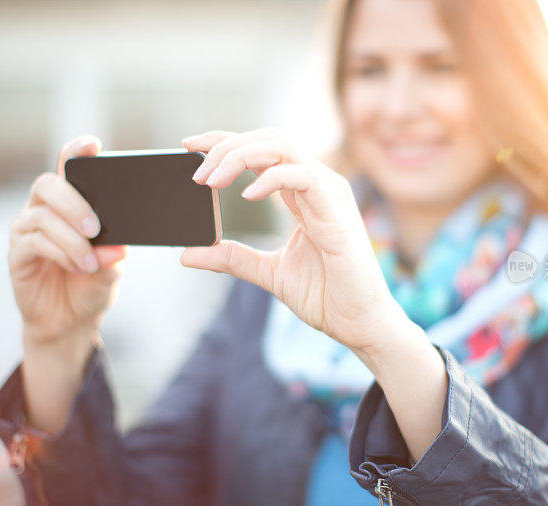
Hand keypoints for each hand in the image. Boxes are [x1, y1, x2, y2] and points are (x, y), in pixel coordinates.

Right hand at [8, 135, 127, 345]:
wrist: (71, 321)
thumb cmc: (92, 285)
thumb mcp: (112, 269)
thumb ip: (115, 256)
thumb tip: (117, 247)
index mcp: (70, 203)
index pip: (69, 168)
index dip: (76, 151)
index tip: (92, 143)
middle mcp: (44, 209)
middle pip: (48, 184)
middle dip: (74, 202)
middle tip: (97, 228)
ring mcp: (27, 230)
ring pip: (42, 215)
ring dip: (72, 238)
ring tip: (91, 262)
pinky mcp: (18, 253)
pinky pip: (34, 242)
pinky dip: (61, 253)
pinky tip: (78, 266)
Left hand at [180, 128, 407, 356]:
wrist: (359, 324)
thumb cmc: (328, 296)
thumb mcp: (268, 272)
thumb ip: (232, 258)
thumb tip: (188, 255)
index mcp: (304, 193)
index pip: (262, 149)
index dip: (225, 141)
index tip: (189, 147)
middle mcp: (318, 186)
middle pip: (269, 138)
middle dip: (226, 145)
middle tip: (195, 172)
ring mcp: (330, 195)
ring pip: (283, 147)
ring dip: (240, 156)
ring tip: (211, 180)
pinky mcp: (337, 213)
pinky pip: (303, 176)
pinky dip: (270, 178)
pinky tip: (246, 195)